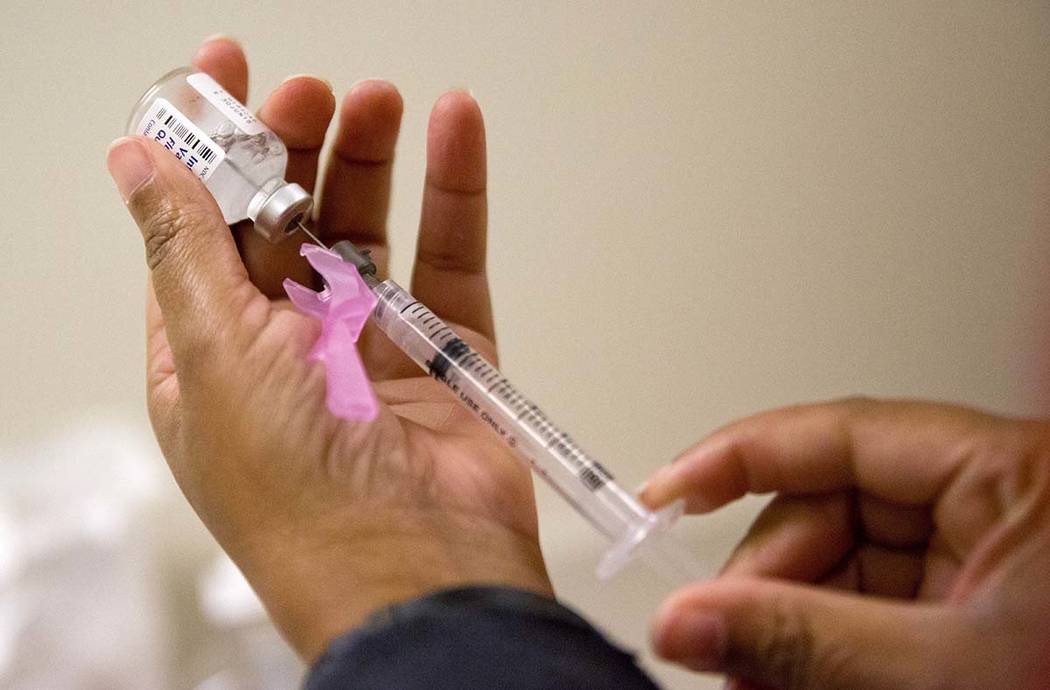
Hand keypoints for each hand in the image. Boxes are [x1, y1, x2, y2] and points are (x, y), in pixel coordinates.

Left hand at [107, 37, 550, 660]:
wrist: (414, 568)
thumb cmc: (297, 489)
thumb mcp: (214, 353)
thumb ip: (182, 246)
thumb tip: (132, 161)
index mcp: (212, 354)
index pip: (201, 231)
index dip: (209, 151)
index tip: (225, 73)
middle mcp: (288, 349)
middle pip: (288, 223)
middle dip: (295, 151)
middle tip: (312, 94)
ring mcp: (371, 349)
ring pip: (371, 233)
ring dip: (372, 162)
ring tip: (380, 99)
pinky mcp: (446, 353)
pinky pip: (450, 259)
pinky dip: (454, 194)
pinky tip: (455, 130)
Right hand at [641, 398, 1049, 689]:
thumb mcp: (942, 673)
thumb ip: (803, 641)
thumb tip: (688, 619)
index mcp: (1008, 474)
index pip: (840, 433)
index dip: (739, 456)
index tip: (668, 494)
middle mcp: (991, 501)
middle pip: (831, 504)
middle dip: (768, 578)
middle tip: (721, 640)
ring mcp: (981, 555)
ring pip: (843, 561)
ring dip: (789, 621)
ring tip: (756, 677)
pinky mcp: (973, 605)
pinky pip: (870, 604)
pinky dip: (825, 645)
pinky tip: (795, 680)